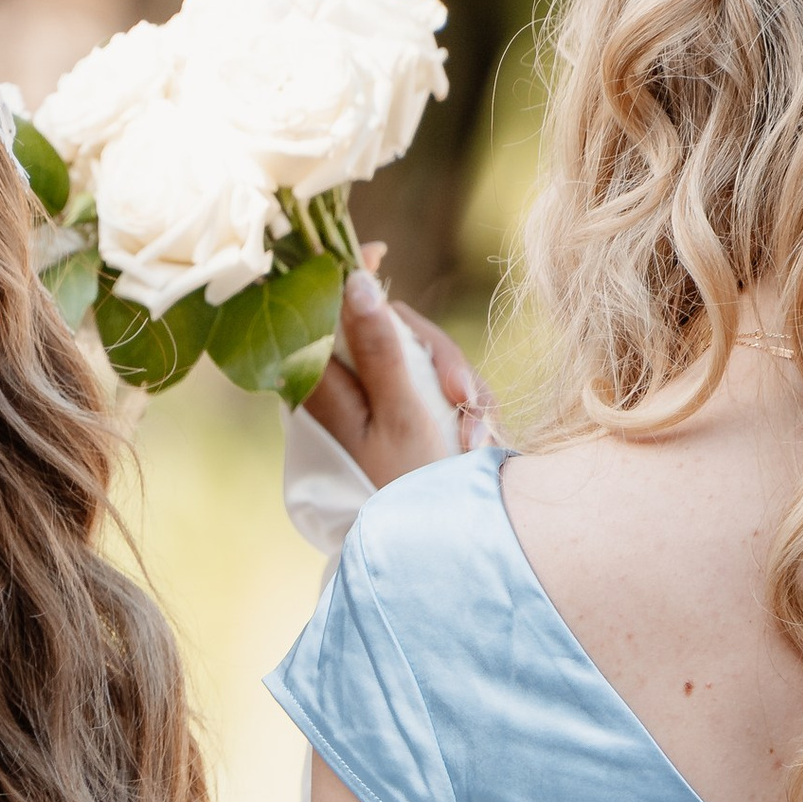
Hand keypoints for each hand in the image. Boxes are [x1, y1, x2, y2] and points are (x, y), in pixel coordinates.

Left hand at [304, 257, 493, 484]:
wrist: (451, 552)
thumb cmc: (419, 487)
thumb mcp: (403, 413)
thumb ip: (380, 347)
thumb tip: (354, 281)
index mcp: (326, 391)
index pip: (323, 316)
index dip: (344, 276)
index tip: (376, 250)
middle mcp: (346, 394)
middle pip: (385, 329)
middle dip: (432, 353)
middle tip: (462, 400)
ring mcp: (381, 405)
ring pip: (419, 353)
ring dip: (455, 381)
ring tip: (476, 428)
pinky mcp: (412, 417)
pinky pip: (438, 384)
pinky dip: (464, 402)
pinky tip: (478, 436)